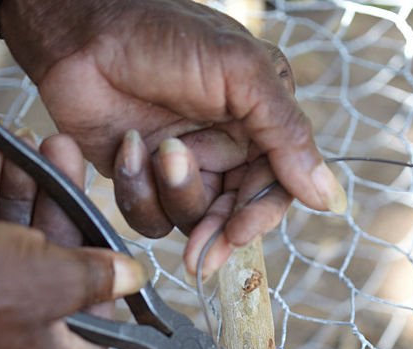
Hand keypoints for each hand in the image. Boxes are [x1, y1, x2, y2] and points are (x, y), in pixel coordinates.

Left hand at [0, 0, 347, 274]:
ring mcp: (184, 164)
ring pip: (192, 218)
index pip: (277, 184)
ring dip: (173, 194)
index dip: (259, 214)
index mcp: (261, 119)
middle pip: (237, 213)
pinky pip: (148, 215)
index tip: (238, 232)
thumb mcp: (239, 74)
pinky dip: (137, 189)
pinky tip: (127, 146)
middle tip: (200, 252)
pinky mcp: (142, 177)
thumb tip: (330, 198)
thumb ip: (286, 134)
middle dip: (217, 230)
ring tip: (155, 149)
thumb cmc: (163, 37)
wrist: (82, 32)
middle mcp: (227, 146)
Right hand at [0, 131, 144, 348]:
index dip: (108, 278)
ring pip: (15, 243)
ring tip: (32, 139)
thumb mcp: (55, 280)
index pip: (100, 325)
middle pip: (56, 270)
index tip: (111, 235)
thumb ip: (100, 277)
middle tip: (64, 153)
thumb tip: (136, 277)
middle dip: (59, 204)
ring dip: (22, 188)